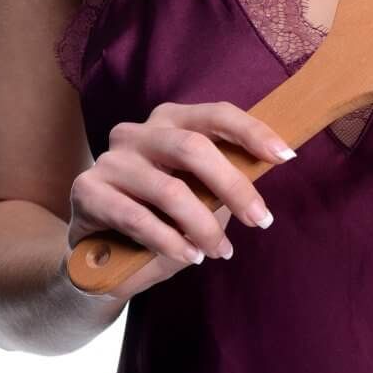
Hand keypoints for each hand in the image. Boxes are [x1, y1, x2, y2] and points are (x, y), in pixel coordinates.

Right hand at [64, 100, 296, 302]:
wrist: (95, 256)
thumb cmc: (159, 217)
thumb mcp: (196, 192)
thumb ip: (223, 176)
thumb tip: (271, 164)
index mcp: (170, 119)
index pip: (216, 114)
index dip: (253, 132)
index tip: (285, 157)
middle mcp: (138, 131)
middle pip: (193, 147)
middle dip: (233, 185)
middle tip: (261, 219)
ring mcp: (110, 159)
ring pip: (169, 189)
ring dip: (203, 225)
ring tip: (221, 250)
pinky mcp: (87, 191)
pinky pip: (138, 218)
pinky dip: (170, 241)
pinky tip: (190, 257)